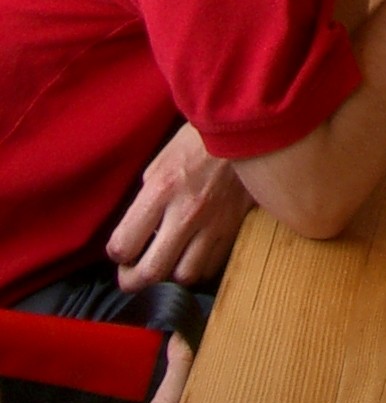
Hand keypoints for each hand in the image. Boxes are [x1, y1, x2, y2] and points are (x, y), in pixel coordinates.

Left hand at [107, 122, 253, 289]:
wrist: (250, 123)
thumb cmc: (202, 136)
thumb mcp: (163, 158)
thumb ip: (148, 196)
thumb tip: (139, 227)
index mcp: (162, 188)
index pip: (123, 245)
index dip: (117, 252)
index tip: (122, 248)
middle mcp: (187, 211)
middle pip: (151, 272)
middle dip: (134, 280)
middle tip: (133, 272)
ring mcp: (215, 222)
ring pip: (185, 276)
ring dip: (171, 273)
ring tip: (168, 261)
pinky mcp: (236, 225)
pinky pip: (213, 265)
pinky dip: (199, 266)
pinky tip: (194, 252)